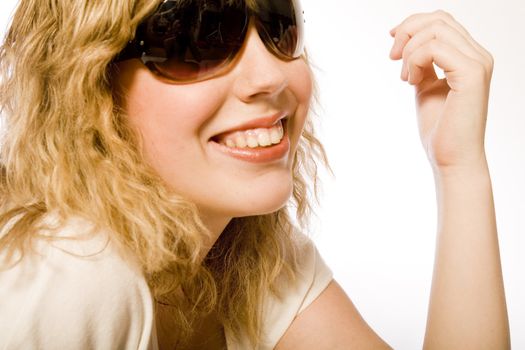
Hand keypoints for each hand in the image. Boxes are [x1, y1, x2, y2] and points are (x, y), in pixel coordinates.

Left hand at [389, 10, 493, 174]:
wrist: (450, 159)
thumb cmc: (440, 128)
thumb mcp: (425, 86)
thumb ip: (422, 63)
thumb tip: (406, 41)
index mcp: (471, 57)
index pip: (443, 21)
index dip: (413, 25)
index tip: (393, 46)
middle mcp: (479, 56)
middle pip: (439, 19)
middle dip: (407, 32)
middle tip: (392, 58)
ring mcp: (478, 63)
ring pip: (435, 29)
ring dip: (409, 51)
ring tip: (406, 78)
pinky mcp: (472, 74)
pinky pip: (434, 48)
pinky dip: (414, 61)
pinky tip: (411, 81)